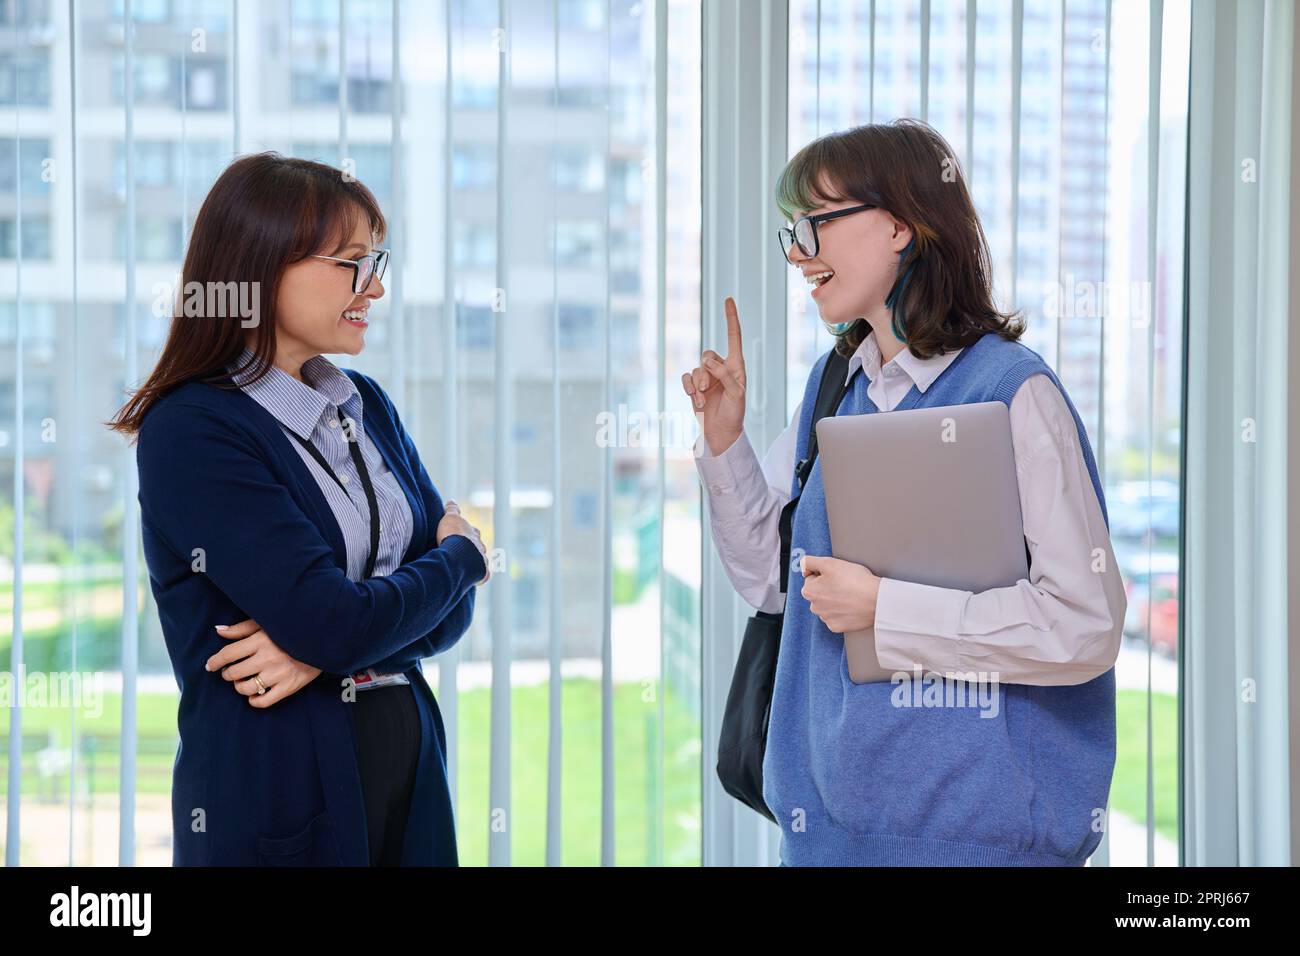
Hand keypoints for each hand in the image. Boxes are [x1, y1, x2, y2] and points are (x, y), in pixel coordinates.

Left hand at [205, 618, 321, 708]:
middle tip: (232, 671)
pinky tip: (255, 693)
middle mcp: (267, 658)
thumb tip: (218, 631)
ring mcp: (277, 675)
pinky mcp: (288, 687)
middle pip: (233, 673)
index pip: (227, 654)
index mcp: (260, 640)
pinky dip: (253, 700)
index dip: (215, 661)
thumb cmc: (291, 631)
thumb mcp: (267, 624)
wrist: (324, 640)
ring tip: (243, 681)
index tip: (210, 665)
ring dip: (239, 686)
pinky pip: (262, 701)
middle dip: (227, 674)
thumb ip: (242, 628)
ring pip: (245, 689)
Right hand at [437, 499, 489, 584]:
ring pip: (481, 560)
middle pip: (478, 546)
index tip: (461, 536)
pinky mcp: (482, 572)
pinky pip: (483, 575)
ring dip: (475, 562)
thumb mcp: (449, 518)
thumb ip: (451, 509)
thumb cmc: (453, 535)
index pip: (472, 531)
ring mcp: (482, 559)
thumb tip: (452, 501)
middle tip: (462, 553)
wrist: (459, 555)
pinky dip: (480, 577)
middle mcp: (480, 545)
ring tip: (465, 567)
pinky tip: (474, 579)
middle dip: (472, 548)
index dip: (466, 533)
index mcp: (473, 533)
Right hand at [682, 296, 746, 455]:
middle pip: (707, 354)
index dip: (731, 318)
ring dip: (696, 384)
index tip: (728, 300)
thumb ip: (725, 375)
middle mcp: (721, 368)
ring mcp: (707, 377)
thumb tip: (709, 363)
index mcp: (736, 366)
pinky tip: (694, 399)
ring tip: (702, 400)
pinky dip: (688, 387)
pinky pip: (686, 377)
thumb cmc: (735, 413)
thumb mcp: (736, 394)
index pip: (733, 337)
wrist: (721, 433)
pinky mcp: (694, 386)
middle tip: (708, 388)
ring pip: (695, 368)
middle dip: (705, 371)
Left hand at [799, 555, 880, 633]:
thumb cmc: (855, 581)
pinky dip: (842, 612)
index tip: (836, 575)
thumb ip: (810, 561)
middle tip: (844, 584)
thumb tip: (803, 566)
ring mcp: (826, 619)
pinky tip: (851, 605)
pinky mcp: (837, 627)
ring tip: (850, 594)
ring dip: (835, 600)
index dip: (824, 574)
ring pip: (827, 605)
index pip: (812, 578)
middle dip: (828, 588)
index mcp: (809, 591)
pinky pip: (836, 617)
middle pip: (819, 593)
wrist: (877, 600)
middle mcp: (814, 607)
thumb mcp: (829, 563)